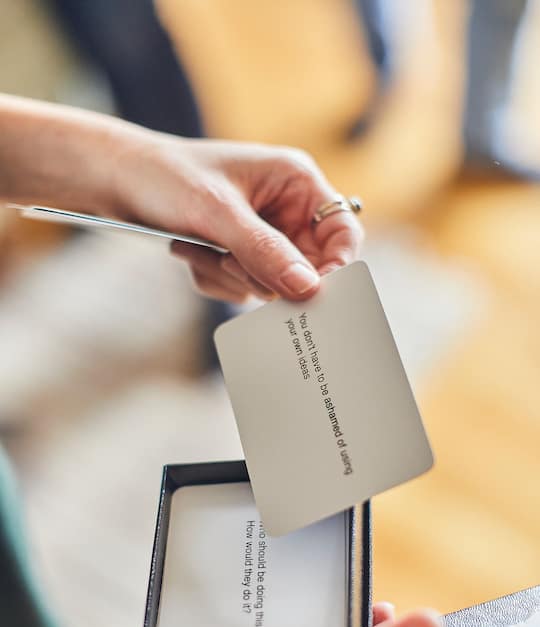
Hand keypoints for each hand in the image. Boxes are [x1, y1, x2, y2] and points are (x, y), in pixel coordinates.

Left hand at [113, 135, 363, 302]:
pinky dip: (215, 278)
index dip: (336, 267)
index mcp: (296, 183)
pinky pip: (242, 287)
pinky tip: (190, 251)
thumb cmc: (168, 177)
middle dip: (265, 272)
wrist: (115, 180)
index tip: (313, 294)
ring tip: (198, 245)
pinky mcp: (238, 254)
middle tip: (229, 259)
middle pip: (307, 267)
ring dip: (232, 274)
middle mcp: (286, 209)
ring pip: (272, 283)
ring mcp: (263, 235)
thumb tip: (309, 289)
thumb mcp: (218, 213)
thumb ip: (265, 252)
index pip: (342, 233)